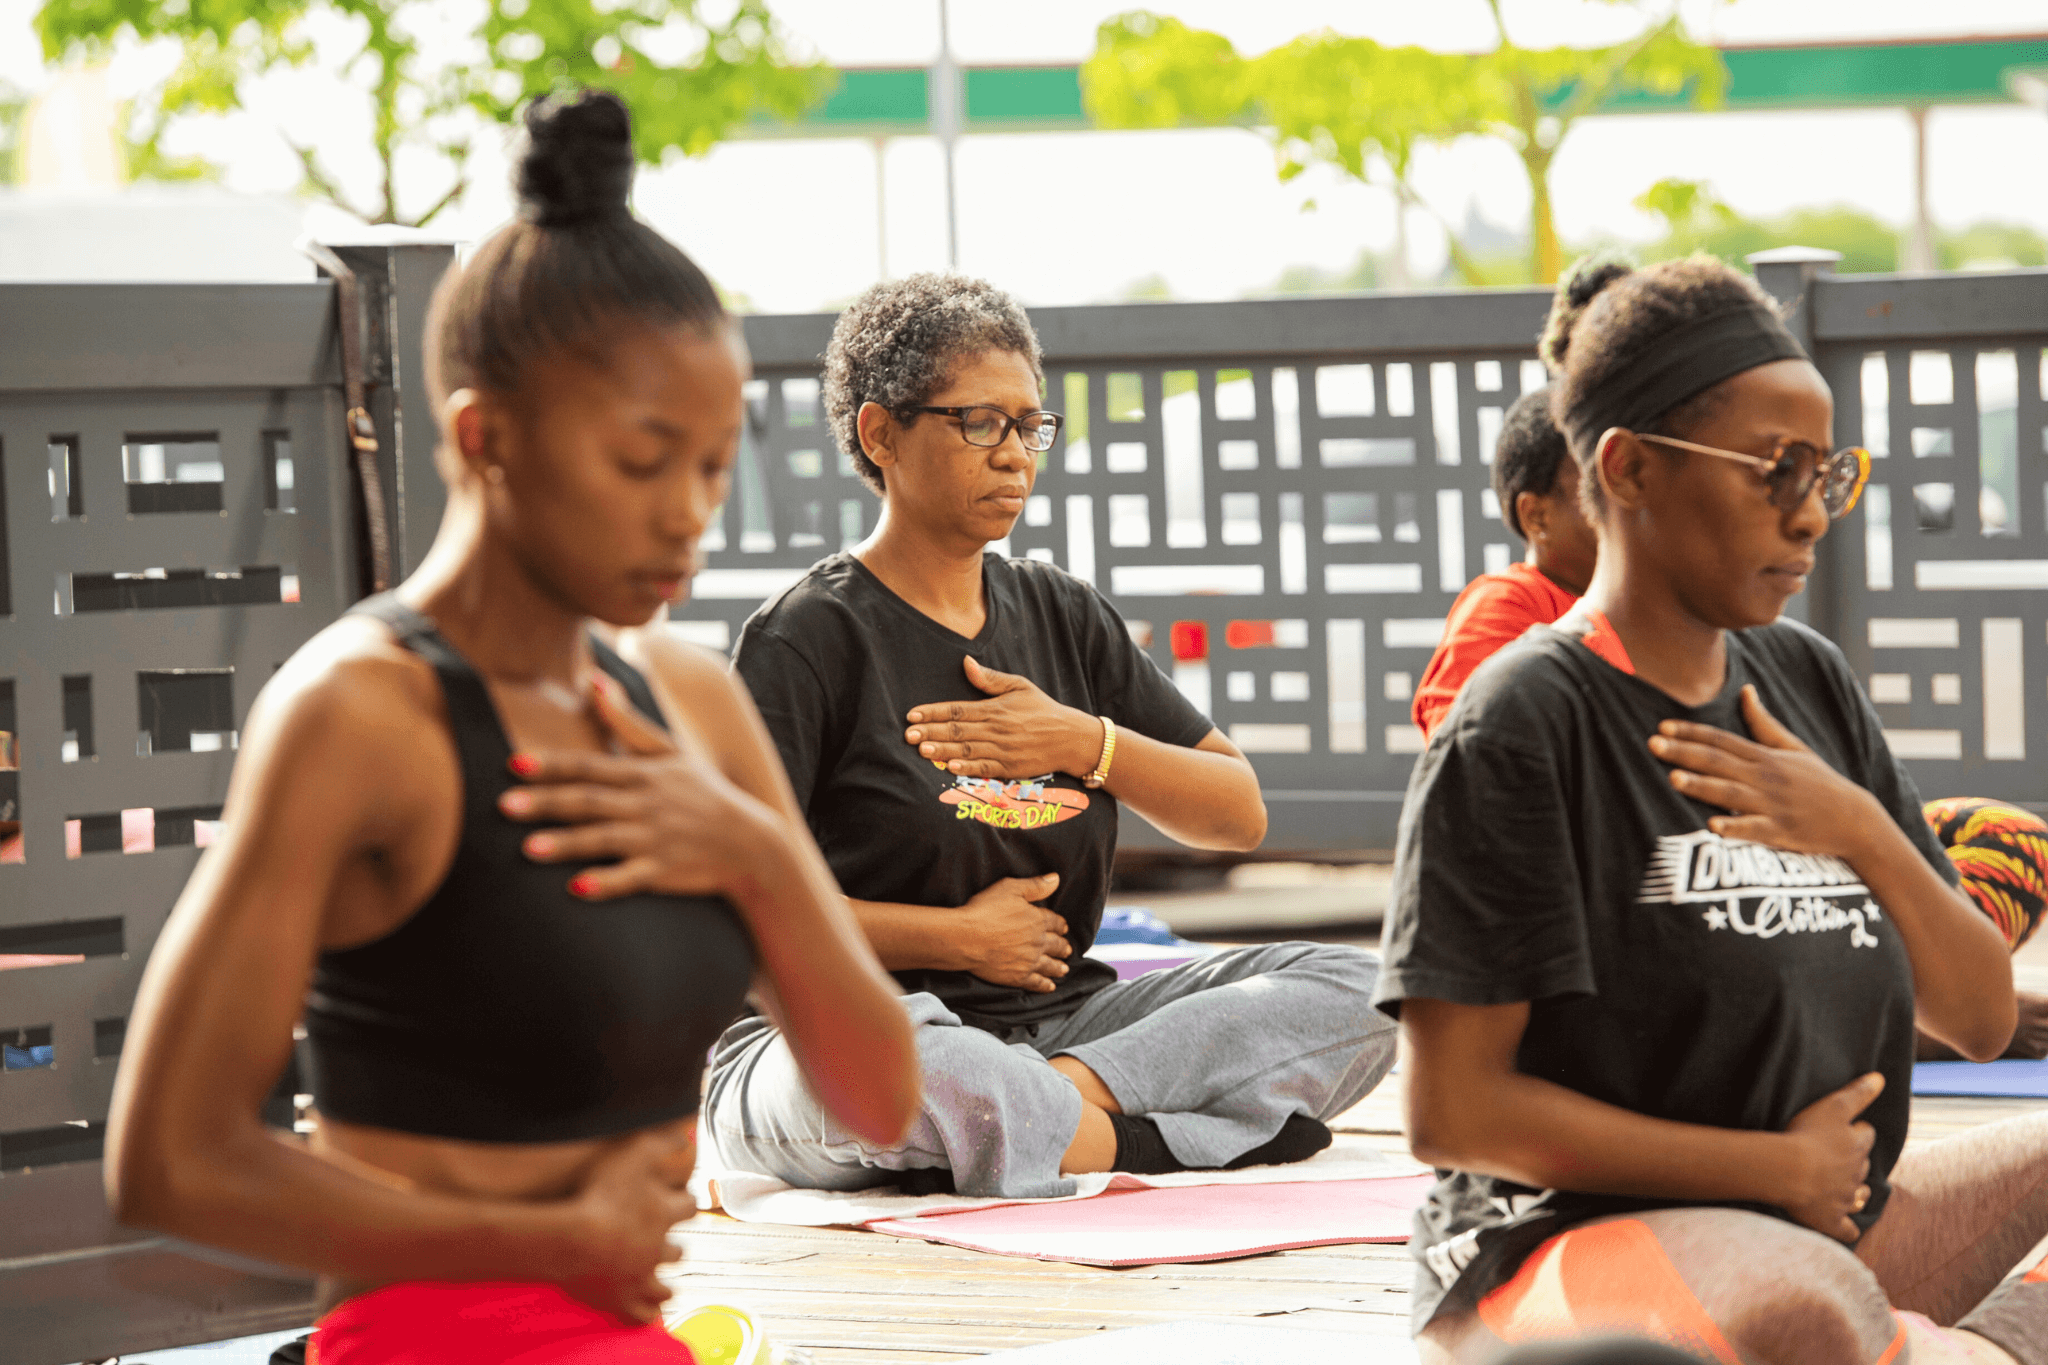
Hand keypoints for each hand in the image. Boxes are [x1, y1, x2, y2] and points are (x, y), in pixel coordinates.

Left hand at [500, 673, 784, 900]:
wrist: (750, 840)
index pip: (589, 767)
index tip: (514, 764)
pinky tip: (577, 888)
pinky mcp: (665, 871)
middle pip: (588, 801)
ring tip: (528, 849)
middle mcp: (646, 804)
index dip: (552, 765)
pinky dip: (606, 883)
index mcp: (643, 774)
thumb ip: (627, 721)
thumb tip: (593, 680)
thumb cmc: (704, 792)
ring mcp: (655, 838)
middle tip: (504, 805)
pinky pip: (632, 878)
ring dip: (567, 844)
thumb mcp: (670, 751)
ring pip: (604, 839)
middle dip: (546, 803)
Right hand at [558, 1125, 697, 1322]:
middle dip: (673, 1248)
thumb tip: (685, 1135)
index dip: (685, 1203)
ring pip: (663, 1290)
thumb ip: (660, 1142)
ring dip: (664, 1285)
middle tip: (665, 1245)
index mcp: (665, 1214)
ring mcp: (639, 1279)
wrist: (572, 1242)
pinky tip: (645, 1314)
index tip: (681, 1201)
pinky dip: (644, 1315)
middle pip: (676, 1252)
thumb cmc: (600, 1193)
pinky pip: (640, 1316)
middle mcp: (658, 1249)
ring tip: (662, 1285)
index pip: (689, 1207)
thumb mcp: (632, 1153)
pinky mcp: (619, 1302)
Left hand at [907, 657, 1102, 779]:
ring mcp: (1003, 750)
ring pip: (967, 750)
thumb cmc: (1043, 710)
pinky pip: (985, 769)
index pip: (957, 709)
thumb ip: (991, 678)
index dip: (933, 712)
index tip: (912, 715)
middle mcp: (997, 729)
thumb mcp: (1020, 686)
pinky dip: (968, 769)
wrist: (1071, 738)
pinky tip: (951, 768)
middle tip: (908, 735)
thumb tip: (966, 663)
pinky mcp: (1010, 768)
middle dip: (931, 732)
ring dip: (943, 750)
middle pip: (957, 730)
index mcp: (995, 708)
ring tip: (922, 750)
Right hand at [957, 873, 1070, 991]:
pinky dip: (1045, 985)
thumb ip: (1035, 886)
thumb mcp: (1010, 889)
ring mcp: (1029, 961)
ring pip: (1050, 965)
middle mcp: (1038, 942)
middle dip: (1063, 947)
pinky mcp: (1018, 977)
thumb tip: (1056, 879)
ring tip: (1064, 969)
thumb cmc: (984, 911)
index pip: (1056, 922)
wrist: (965, 938)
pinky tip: (1050, 986)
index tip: (1064, 928)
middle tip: (1067, 949)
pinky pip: (1037, 983)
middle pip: (1056, 945)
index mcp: (1037, 920)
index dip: (1061, 925)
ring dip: (1059, 967)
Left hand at [1646, 685, 1887, 861]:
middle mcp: (1764, 778)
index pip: (1721, 740)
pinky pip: (1754, 830)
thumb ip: (1764, 722)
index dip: (1690, 732)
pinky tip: (1712, 826)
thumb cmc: (1819, 782)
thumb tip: (1746, 690)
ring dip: (1702, 786)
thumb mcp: (1794, 747)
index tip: (1662, 726)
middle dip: (1684, 753)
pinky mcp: (1780, 832)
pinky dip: (1735, 827)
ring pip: (1730, 793)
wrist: (1855, 819)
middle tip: (1652, 744)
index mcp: (1764, 757)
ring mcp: (1772, 805)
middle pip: (1718, 762)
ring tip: (1673, 778)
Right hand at [1778, 1072, 1882, 1242]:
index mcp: (1858, 1146)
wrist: (1789, 1171)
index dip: (1856, 1132)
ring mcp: (1845, 1199)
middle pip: (1862, 1165)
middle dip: (1854, 1161)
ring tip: (1845, 1189)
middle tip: (1835, 1157)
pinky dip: (1846, 1228)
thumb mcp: (1834, 1106)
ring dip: (1855, 1193)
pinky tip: (1844, 1225)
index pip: (1865, 1136)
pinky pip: (1845, 1229)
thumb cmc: (1808, 1135)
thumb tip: (1881, 1078)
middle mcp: (1857, 1174)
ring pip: (1858, 1196)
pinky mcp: (1831, 1220)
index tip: (1845, 1129)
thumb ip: (1858, 1093)